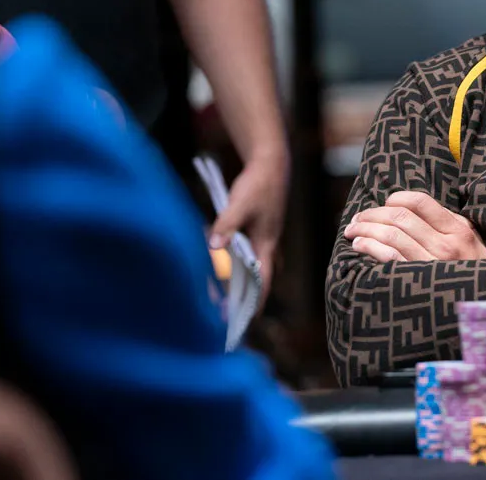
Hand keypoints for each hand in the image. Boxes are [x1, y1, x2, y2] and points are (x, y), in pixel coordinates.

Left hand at [209, 151, 289, 296]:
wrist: (272, 164)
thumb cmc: (258, 185)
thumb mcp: (239, 204)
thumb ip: (226, 225)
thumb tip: (213, 247)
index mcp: (267, 243)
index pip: (264, 280)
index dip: (257, 301)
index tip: (247, 320)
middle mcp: (270, 243)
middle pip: (263, 275)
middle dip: (252, 293)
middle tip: (236, 309)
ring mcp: (267, 235)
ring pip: (260, 263)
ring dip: (249, 277)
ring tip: (231, 290)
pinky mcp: (262, 227)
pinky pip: (255, 251)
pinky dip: (245, 261)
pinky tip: (230, 259)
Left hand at [344, 191, 485, 262]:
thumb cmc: (477, 276)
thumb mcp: (474, 245)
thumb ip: (450, 226)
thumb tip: (415, 210)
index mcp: (459, 230)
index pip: (421, 202)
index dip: (397, 198)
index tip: (385, 203)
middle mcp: (446, 245)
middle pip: (400, 217)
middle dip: (372, 213)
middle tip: (358, 217)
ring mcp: (432, 264)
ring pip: (391, 235)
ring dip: (365, 229)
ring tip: (353, 230)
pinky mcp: (418, 283)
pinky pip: (388, 258)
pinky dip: (369, 247)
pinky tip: (359, 245)